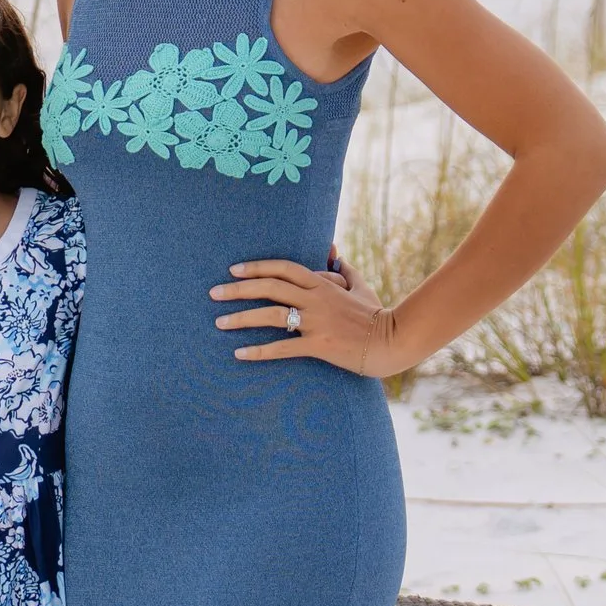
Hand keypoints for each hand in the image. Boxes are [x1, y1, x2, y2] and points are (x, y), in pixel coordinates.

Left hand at [209, 253, 415, 378]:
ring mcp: (317, 322)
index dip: (256, 267)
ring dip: (242, 318)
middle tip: (213, 293)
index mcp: (322, 283)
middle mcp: (316, 299)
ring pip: (272, 315)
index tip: (233, 270)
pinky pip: (283, 348)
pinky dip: (259, 351)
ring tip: (219, 323)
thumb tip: (332, 251)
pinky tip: (239, 353)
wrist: (392, 341)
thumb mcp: (360, 286)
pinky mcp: (319, 345)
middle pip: (270, 287)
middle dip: (238, 289)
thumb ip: (343, 269)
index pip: (283, 268)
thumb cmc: (375, 314)